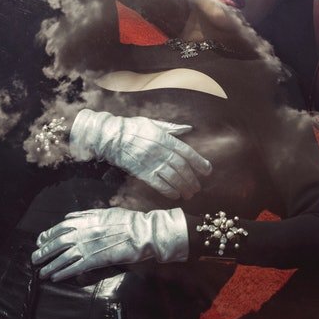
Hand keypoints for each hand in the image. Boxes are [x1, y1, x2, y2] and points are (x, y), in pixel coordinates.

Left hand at [31, 206, 188, 280]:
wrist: (142, 233)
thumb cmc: (127, 221)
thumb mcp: (105, 212)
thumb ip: (85, 214)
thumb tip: (68, 218)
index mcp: (86, 219)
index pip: (61, 227)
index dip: (48, 235)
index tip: (39, 240)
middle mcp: (84, 232)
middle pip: (58, 243)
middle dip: (44, 251)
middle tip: (35, 258)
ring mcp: (89, 247)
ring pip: (63, 257)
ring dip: (50, 265)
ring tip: (41, 271)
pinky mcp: (95, 260)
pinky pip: (75, 268)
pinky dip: (63, 272)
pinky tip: (55, 277)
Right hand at [69, 110, 211, 199]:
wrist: (111, 136)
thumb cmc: (132, 128)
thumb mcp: (153, 123)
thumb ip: (171, 128)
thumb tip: (188, 128)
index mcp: (164, 138)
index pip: (186, 151)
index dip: (199, 162)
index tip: (208, 170)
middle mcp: (159, 150)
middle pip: (181, 167)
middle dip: (191, 178)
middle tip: (198, 187)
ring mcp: (150, 162)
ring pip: (171, 177)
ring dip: (182, 186)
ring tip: (189, 193)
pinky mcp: (140, 171)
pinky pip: (157, 183)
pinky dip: (167, 190)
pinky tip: (175, 195)